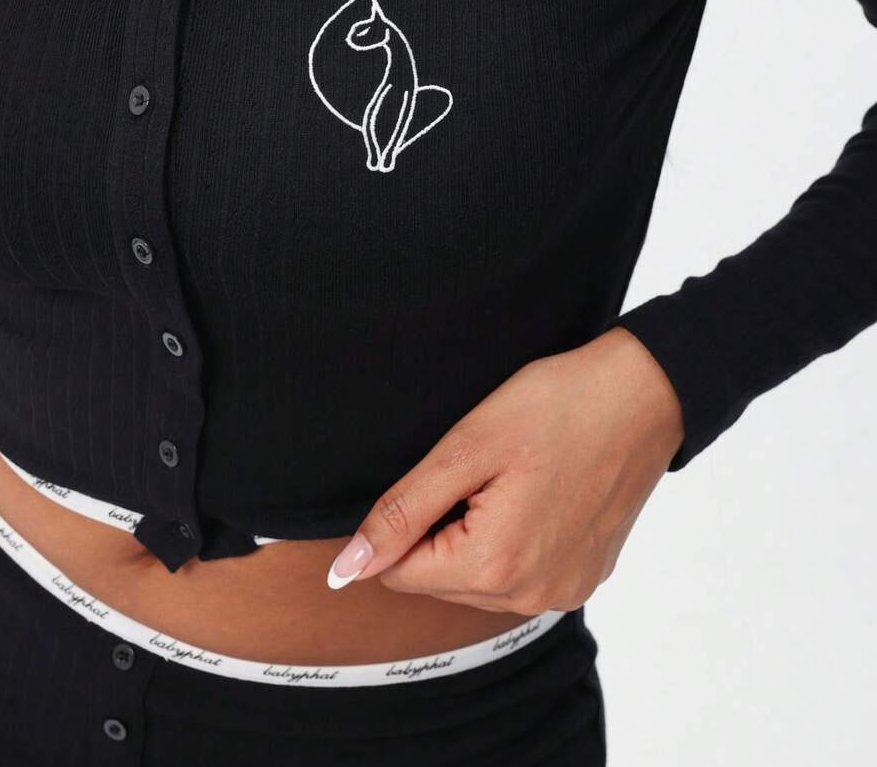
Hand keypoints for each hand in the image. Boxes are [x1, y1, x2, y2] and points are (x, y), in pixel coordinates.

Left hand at [325, 326, 684, 614]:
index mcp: (494, 567)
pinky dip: (515, 537)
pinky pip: (520, 572)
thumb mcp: (466, 448)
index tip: (447, 473)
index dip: (407, 517)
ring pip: (477, 577)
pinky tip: (539, 492)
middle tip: (486, 469)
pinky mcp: (583, 579)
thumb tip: (347, 569)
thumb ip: (402, 512)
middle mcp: (531, 597)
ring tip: (515, 477)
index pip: (399, 572)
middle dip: (444, 525)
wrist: (644, 395)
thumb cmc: (556, 406)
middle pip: (439, 578)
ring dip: (477, 532)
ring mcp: (563, 592)